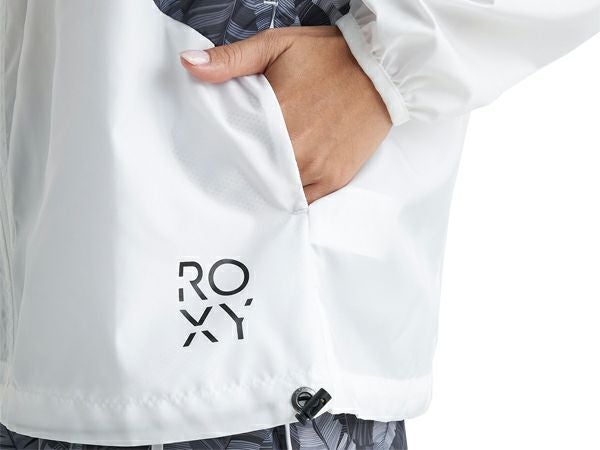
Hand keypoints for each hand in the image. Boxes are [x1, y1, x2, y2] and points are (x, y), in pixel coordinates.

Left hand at [180, 26, 391, 204]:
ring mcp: (318, 168)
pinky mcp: (336, 178)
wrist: (382, 69)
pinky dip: (290, 195)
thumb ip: (231, 60)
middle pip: (255, 175)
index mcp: (277, 117)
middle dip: (243, 173)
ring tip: (256, 177)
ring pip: (278, 191)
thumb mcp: (276, 45)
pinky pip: (304, 200)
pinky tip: (281, 186)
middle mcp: (297, 149)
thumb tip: (189, 65)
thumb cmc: (328, 56)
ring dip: (266, 186)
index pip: (236, 149)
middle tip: (232, 170)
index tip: (214, 157)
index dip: (223, 155)